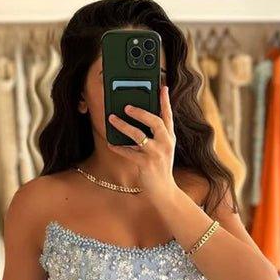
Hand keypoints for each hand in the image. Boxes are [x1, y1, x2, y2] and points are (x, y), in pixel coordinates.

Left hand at [106, 83, 177, 200]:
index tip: (161, 86)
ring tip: (112, 119)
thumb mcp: (162, 151)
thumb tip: (137, 124)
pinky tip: (110, 143)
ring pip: (138, 135)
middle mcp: (165, 143)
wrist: (164, 192)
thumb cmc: (159, 169)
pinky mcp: (146, 164)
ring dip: (123, 125)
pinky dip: (118, 147)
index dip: (165, 101)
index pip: (168, 115)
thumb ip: (154, 137)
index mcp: (169, 138)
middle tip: (127, 105)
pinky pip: (129, 152)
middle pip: (154, 121)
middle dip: (140, 112)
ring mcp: (156, 154)